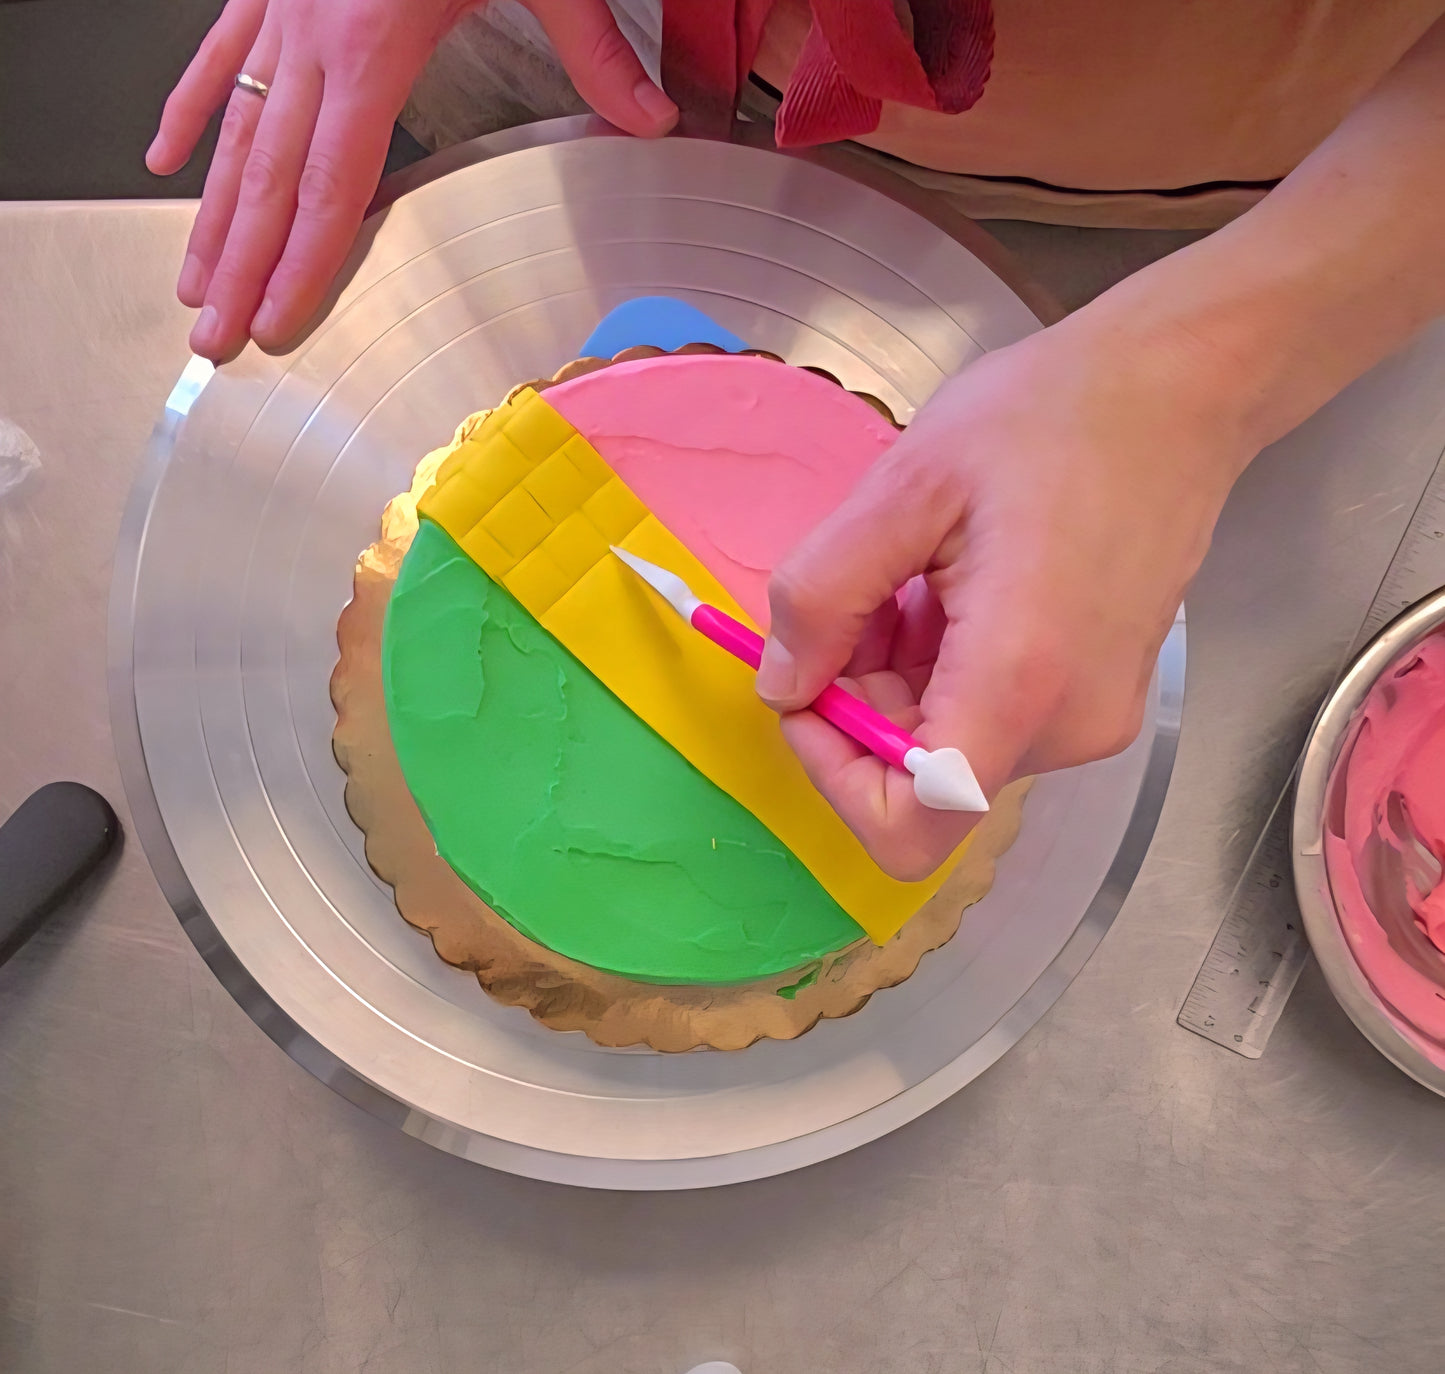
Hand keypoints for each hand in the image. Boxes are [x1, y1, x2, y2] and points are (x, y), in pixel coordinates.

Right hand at [147, 0, 677, 361]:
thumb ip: (593, 50)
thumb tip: (651, 118)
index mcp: (372, 42)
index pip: (334, 183)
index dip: (302, 262)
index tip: (276, 320)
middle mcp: (312, 33)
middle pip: (269, 178)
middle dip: (240, 266)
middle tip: (214, 336)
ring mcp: (282, 9)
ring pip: (233, 130)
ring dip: (211, 213)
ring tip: (192, 280)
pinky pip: (219, 57)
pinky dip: (193, 109)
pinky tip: (168, 159)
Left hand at [756, 312, 1254, 880]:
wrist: (1178, 389)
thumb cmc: (1049, 418)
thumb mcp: (903, 487)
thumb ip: (823, 594)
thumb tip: (783, 686)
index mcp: (1019, 682)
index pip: (910, 826)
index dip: (833, 777)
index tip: (811, 691)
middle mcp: (1066, 726)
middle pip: (919, 782)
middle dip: (858, 702)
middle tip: (858, 596)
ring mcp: (1092, 720)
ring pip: (948, 747)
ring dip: (898, 678)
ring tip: (914, 574)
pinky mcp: (1100, 700)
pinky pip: (990, 718)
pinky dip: (942, 671)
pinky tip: (949, 585)